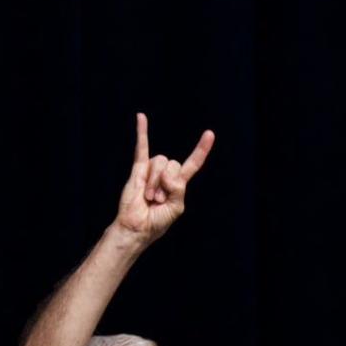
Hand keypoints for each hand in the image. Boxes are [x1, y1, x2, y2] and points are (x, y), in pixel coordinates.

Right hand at [116, 114, 213, 246]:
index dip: (201, 150)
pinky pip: (141, 147)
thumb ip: (178, 189)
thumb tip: (167, 174)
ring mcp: (152, 170)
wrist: (137, 227)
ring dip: (154, 182)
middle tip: (158, 200)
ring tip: (148, 197)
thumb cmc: (156, 221)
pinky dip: (141, 132)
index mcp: (178, 184)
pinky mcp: (137, 169)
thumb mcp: (176, 208)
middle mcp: (166, 174)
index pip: (192, 164)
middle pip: (173, 164)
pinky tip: (141, 117)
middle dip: (166, 183)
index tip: (209, 134)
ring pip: (159, 162)